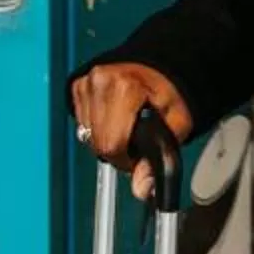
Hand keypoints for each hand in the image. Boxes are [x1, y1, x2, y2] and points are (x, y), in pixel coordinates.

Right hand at [71, 60, 194, 201]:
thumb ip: (160, 158)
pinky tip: (114, 118)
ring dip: (105, 138)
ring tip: (127, 125)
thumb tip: (144, 189)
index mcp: (123, 87)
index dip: (127, 159)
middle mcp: (99, 83)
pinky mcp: (77, 87)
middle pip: (97, 142)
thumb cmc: (170, 87)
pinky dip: (96, 126)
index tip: (139, 156)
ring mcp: (85, 84)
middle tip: (136, 141)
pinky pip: (81, 122)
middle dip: (117, 150)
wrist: (159, 64)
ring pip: (87, 135)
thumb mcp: (177, 122)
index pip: (111, 144)